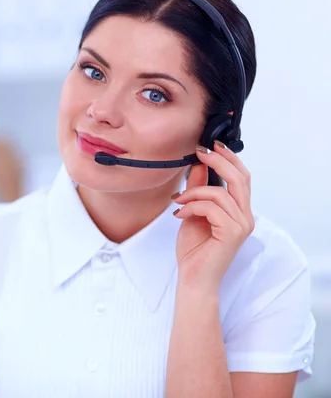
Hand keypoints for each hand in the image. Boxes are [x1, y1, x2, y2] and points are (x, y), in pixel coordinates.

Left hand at [171, 140, 254, 294]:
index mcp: (240, 211)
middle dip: (218, 161)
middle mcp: (246, 217)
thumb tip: (198, 165)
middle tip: (199, 152)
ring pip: (219, 193)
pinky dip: (192, 206)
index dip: (228, 158)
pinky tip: (179, 215)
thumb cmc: (194, 250)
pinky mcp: (233, 233)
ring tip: (178, 201)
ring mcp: (242, 225)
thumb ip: (197, 190)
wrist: (193, 278)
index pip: (242, 177)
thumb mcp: (192, 212)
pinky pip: (211, 208)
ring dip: (193, 193)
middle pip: (240, 178)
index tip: (209, 146)